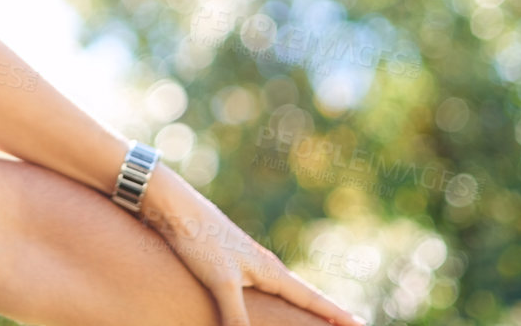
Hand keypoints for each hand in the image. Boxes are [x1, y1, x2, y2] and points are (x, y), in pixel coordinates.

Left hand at [139, 167, 365, 325]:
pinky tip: (264, 304)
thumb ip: (236, 317)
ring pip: (282, 291)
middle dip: (324, 314)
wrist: (172, 207)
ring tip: (314, 319)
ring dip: (298, 306)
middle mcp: (265, 266)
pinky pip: (259, 288)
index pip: (313, 300)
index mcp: (271, 270)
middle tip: (348, 325)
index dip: (337, 316)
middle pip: (303, 296)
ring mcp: (247, 263)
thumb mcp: (220, 283)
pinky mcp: (227, 262)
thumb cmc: (199, 240)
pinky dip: (272, 301)